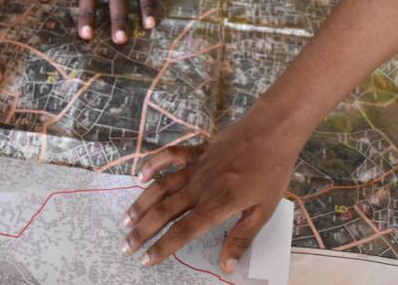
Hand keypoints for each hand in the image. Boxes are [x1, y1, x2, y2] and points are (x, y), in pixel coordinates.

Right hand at [121, 107, 308, 272]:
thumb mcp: (264, 210)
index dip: (162, 247)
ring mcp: (196, 167)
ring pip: (160, 188)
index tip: (146, 260)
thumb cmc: (271, 171)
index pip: (182, 232)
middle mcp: (199, 187)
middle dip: (143, 231)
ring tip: (126, 220)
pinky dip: (153, 165)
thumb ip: (242, 238)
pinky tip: (141, 175)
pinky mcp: (197, 150)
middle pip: (164, 212)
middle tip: (126, 246)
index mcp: (216, 205)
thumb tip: (226, 266)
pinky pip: (169, 156)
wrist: (271, 131)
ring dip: (141, 204)